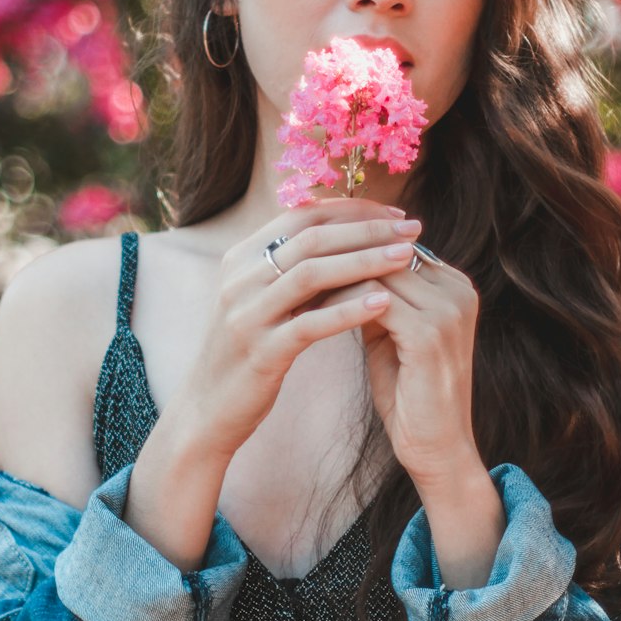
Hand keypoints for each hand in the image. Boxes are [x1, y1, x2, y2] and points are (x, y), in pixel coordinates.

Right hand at [171, 198, 424, 461]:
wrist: (208, 410)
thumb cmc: (248, 353)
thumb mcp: (265, 301)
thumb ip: (297, 270)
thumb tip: (349, 237)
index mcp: (241, 258)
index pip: (303, 216)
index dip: (353, 210)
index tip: (395, 213)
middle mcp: (239, 278)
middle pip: (311, 238)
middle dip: (367, 229)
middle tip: (412, 229)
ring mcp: (246, 314)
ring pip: (311, 273)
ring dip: (364, 260)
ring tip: (406, 257)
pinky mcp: (260, 352)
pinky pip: (309, 323)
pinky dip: (349, 310)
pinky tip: (384, 303)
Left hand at [316, 239, 482, 490]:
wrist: (436, 449)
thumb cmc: (410, 395)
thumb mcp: (394, 335)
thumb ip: (378, 297)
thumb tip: (336, 264)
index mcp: (453, 284)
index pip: (392, 246)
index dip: (347, 247)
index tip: (303, 253)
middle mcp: (458, 289)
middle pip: (385, 252)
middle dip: (336, 256)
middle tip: (289, 262)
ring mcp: (448, 310)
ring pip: (376, 272)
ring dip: (332, 276)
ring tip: (292, 285)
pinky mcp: (430, 335)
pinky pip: (374, 302)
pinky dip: (339, 304)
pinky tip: (308, 312)